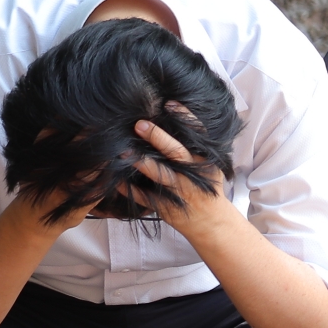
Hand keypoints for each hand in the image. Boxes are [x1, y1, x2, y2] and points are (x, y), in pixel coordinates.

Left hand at [122, 115, 230, 236]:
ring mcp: (180, 193)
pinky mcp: (167, 208)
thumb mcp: (210, 165)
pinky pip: (146, 198)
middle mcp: (194, 176)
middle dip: (158, 138)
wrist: (211, 223)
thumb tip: (172, 117)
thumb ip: (195, 146)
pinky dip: (130, 189)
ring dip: (141, 163)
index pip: (198, 135)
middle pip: (177, 153)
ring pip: (161, 176)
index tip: (168, 104)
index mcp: (206, 162)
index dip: (185, 118)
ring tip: (123, 151)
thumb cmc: (207, 188)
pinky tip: (116, 179)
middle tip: (140, 124)